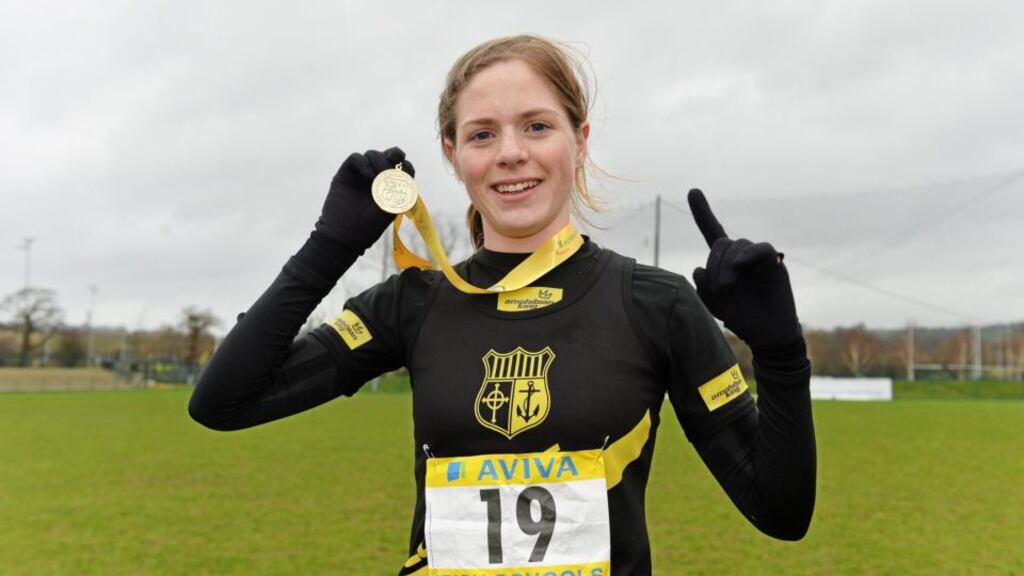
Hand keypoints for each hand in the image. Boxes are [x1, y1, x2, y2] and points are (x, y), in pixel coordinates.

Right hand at [315, 147, 414, 253]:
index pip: (403, 167)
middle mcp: (377, 178)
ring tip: (378, 179)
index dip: (406, 166)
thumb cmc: (369, 226)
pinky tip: (369, 177)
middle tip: (393, 167)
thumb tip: (404, 170)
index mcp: (391, 186)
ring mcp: (362, 174)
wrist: (345, 236)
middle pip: (389, 155)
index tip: (404, 174)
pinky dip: (364, 163)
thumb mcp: (390, 209)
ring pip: (373, 155)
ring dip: (379, 162)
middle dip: (395, 156)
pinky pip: (356, 158)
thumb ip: (399, 190)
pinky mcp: (346, 174)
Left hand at [687, 188, 800, 350]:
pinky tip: (739, 266)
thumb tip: (699, 268)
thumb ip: (702, 287)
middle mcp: (740, 256)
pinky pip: (762, 249)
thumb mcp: (713, 305)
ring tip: (726, 287)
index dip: (703, 212)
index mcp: (724, 261)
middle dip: (714, 263)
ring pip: (738, 245)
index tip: (692, 191)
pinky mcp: (775, 264)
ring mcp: (757, 259)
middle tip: (717, 288)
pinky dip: (748, 254)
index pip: (712, 231)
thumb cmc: (740, 317)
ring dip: (727, 265)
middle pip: (721, 242)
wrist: (767, 335)